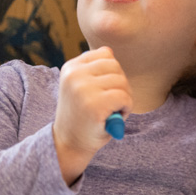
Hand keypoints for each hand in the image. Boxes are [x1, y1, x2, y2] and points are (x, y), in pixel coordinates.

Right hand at [53, 47, 131, 184]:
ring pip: (122, 82)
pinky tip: (115, 117)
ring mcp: (83, 89)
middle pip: (116, 67)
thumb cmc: (82, 115)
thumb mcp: (82, 86)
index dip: (112, 73)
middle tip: (111, 103)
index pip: (106, 54)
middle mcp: (74, 74)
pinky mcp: (95, 104)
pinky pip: (125, 97)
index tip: (103, 90)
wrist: (69, 143)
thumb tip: (109, 51)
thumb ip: (94, 69)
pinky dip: (126, 108)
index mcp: (71, 67)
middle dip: (120, 85)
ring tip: (110, 111)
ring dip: (124, 98)